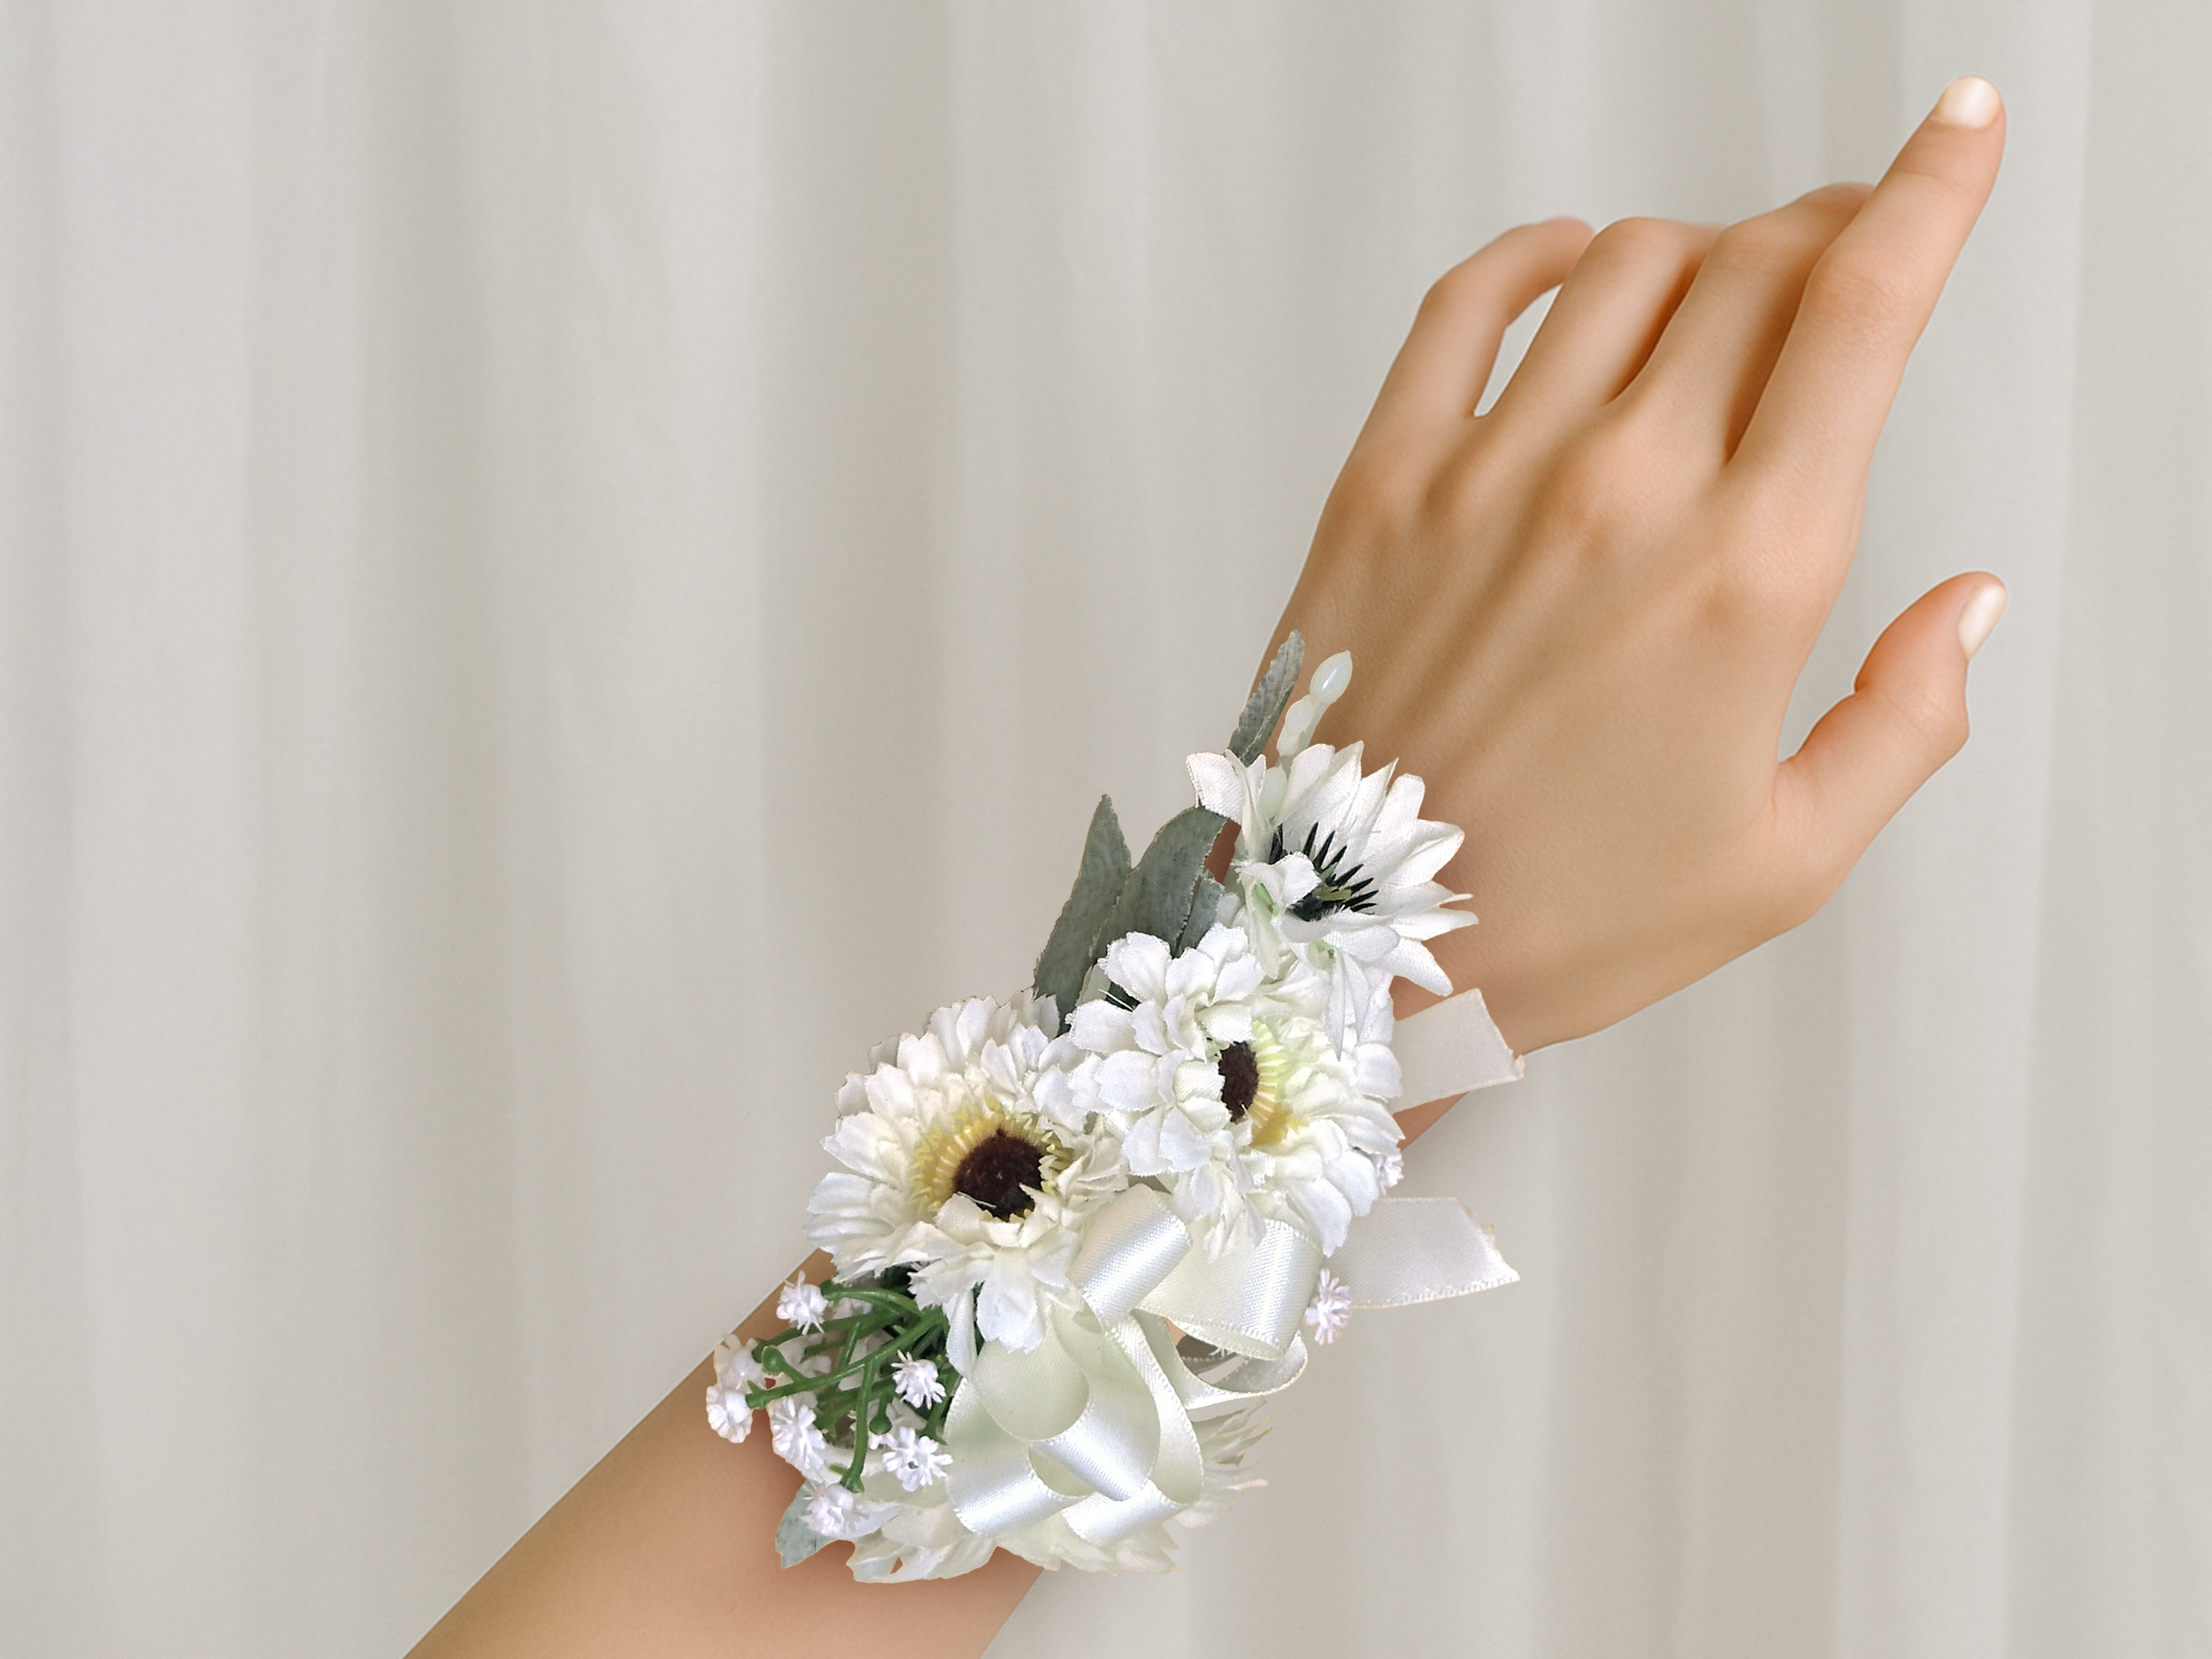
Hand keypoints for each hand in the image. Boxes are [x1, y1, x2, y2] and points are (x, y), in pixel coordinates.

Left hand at [1275, 76, 2008, 1055]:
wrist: (1355, 954)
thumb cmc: (1564, 918)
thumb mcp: (1785, 860)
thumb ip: (1907, 720)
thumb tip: (1972, 601)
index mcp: (1747, 574)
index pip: (1863, 311)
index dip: (1932, 194)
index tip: (1963, 131)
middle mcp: (1622, 493)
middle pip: (1756, 267)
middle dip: (1830, 228)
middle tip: (1850, 248)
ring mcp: (1489, 475)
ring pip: (1625, 265)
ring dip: (1702, 247)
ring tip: (1723, 290)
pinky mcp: (1383, 483)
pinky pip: (1464, 304)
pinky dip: (1536, 255)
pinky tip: (1572, 267)